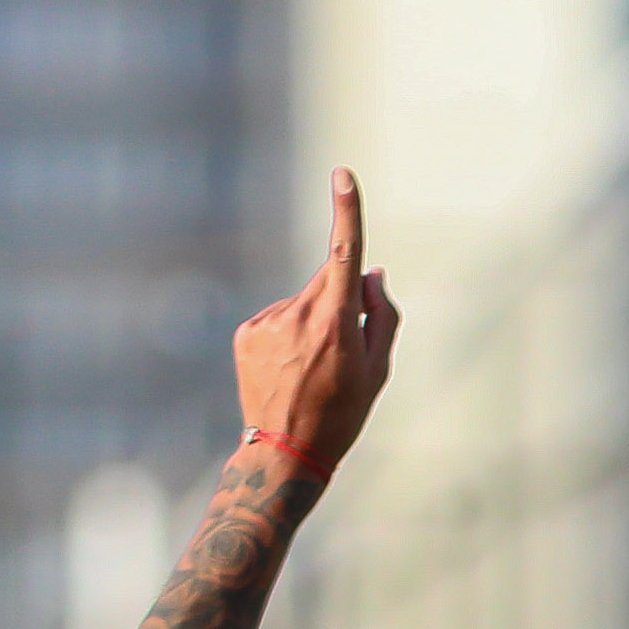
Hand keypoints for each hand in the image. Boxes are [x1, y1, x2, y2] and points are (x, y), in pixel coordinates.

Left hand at [232, 169, 398, 479]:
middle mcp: (298, 314)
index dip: (346, 210)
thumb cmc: (341, 415)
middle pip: (326, 285)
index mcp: (336, 321)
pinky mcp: (246, 332)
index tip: (342, 175)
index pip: (343, 253)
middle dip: (338, 305)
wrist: (284, 453)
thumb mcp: (378, 371)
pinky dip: (285, 336)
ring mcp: (268, 322)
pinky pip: (276, 319)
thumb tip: (371, 273)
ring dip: (309, 324)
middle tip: (338, 355)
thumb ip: (383, 315)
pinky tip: (284, 371)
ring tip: (307, 371)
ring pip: (300, 304)